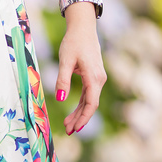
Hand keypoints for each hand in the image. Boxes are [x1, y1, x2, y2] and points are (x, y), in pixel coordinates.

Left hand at [55, 7, 105, 134]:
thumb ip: (62, 80)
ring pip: (89, 101)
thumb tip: (61, 99)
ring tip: (67, 125)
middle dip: (79, 119)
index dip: (83, 117)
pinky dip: (80, 105)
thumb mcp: (65, 61)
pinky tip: (72, 113)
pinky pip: (88, 95)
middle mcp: (99, 80)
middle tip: (68, 131)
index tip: (76, 128)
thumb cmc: (73, 43)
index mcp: (94, 78)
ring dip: (79, 114)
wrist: (82, 29)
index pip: (91, 103)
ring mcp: (97, 79)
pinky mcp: (92, 77)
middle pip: (90, 105)